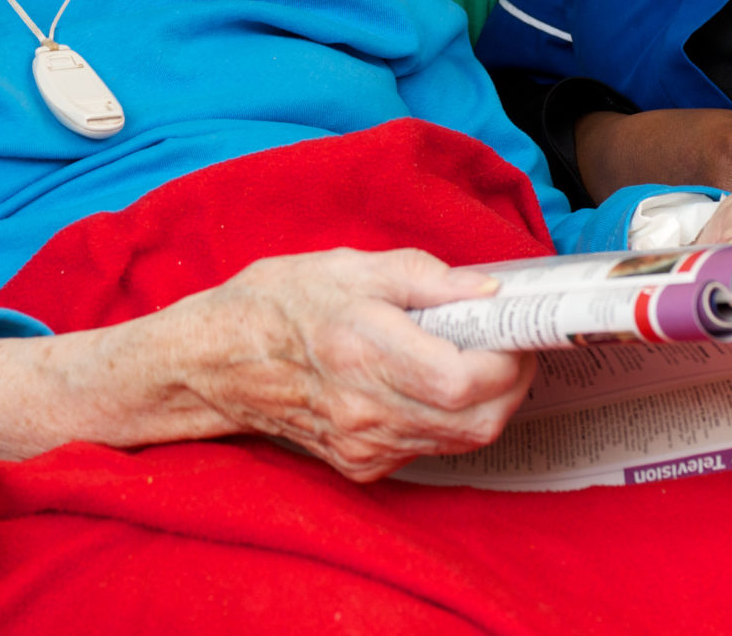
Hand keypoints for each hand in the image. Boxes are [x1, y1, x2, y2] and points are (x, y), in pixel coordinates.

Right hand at [166, 248, 535, 480]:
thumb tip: (490, 293)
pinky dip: (451, 419)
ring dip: (487, 402)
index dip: (509, 356)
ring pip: (461, 440)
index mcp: (364, 350)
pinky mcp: (361, 465)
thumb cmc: (277, 304)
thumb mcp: (350, 267)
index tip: (516, 327)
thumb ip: (427, 277)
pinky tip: (434, 383)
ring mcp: (364, 445)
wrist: (215, 361)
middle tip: (509, 342)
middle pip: (478, 421)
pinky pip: (430, 449)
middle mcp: (366, 410)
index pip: (466, 379)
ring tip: (474, 356)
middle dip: (512, 383)